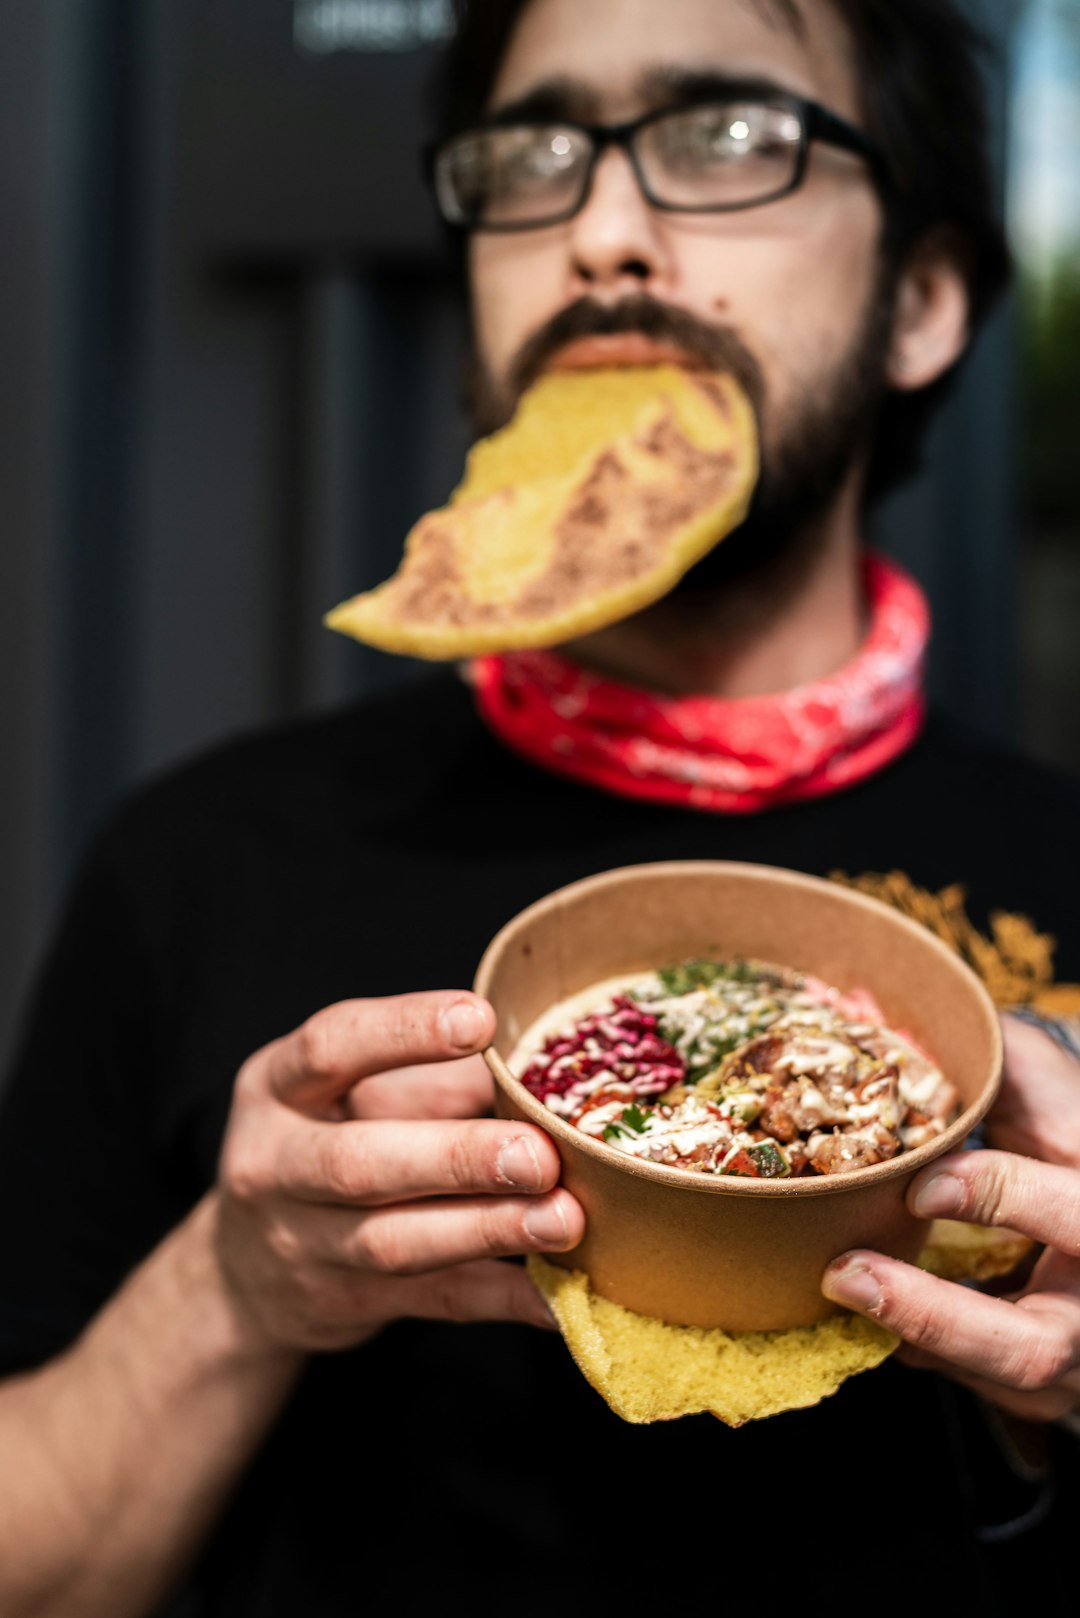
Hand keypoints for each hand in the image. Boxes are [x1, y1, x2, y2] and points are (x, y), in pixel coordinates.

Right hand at [214, 991, 582, 1351]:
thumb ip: (432, 1078)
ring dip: (488, 1230)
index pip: (332, 1047)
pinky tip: (556, 1292)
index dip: (406, 1031)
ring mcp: (304, 1246)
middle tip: (538, 1154)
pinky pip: (434, 1301)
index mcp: (277, 1088)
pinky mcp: (346, 1305)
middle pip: (360, 1164)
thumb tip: (540, 1069)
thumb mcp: (354, 1092)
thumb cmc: (326, 1144)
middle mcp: (275, 1167)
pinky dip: (502, 1299)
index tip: (481, 1021)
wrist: (249, 1271)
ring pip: (396, 1242)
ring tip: (564, 1219)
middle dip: (456, 1158)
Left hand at [822, 1016, 1079, 1420]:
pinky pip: (973, 1385)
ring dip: (904, 1336)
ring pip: (994, 1380)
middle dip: (930, 1316)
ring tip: (835, 1285)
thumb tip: (919, 1029)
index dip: (1000, 1198)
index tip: (920, 1185)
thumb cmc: (1071, 1136)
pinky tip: (864, 1309)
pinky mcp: (1040, 1387)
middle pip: (1032, 1346)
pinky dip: (913, 1347)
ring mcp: (1075, 1359)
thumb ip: (1005, 1063)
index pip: (1076, 1217)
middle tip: (846, 1274)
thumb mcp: (1053, 1090)